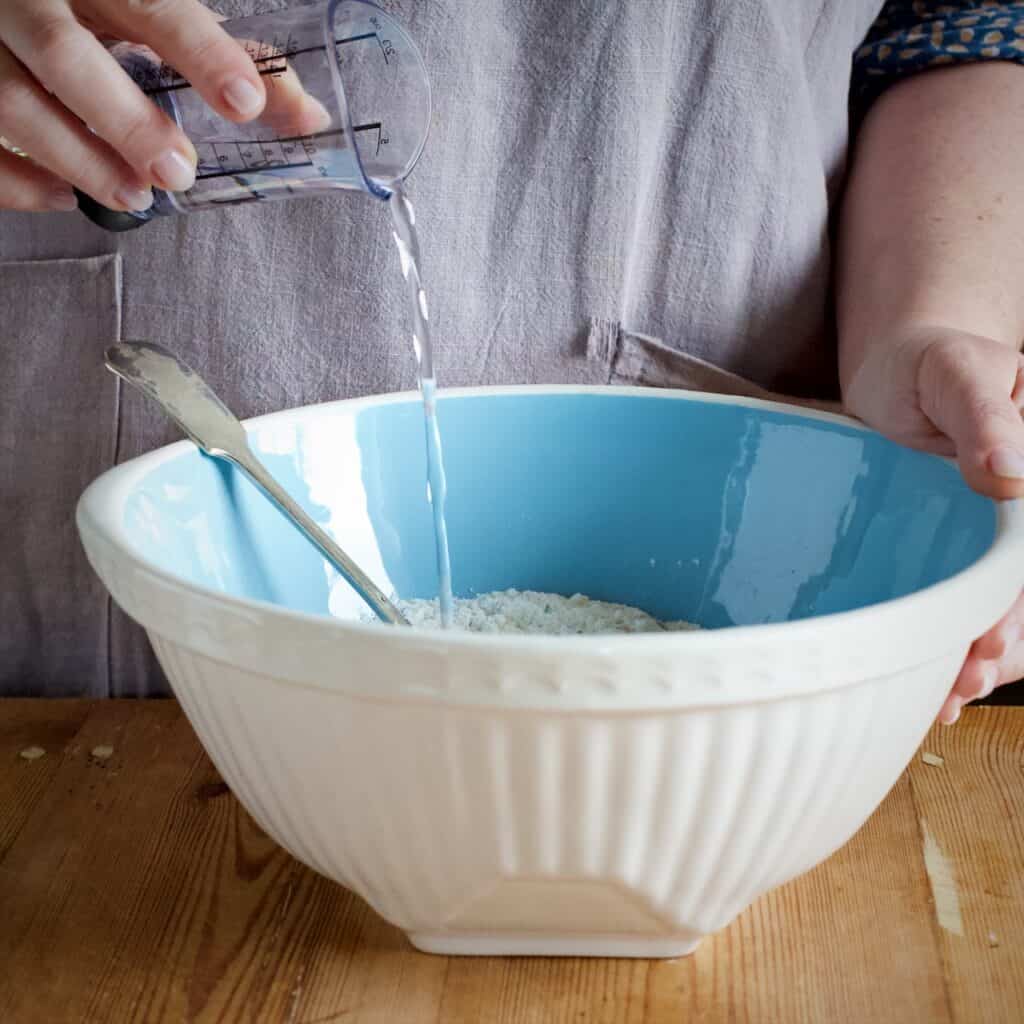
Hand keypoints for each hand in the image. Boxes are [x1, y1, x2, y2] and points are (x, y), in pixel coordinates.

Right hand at [0, 0, 267, 212]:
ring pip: (10, 100)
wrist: (17, 1)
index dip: (199, 50)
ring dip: (77, 158)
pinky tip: (65, 198)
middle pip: (62, 53)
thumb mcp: (151, 10)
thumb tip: (308, 117)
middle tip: (179, 172)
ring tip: (135, 196)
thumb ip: (228, 55)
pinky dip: (18, 181)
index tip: (245, 103)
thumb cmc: (98, 7)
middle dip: (126, 121)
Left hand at [842, 324, 1023, 722]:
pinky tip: (939, 684)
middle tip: (964, 678)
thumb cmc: (927, 364)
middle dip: (1006, 641)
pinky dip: (959, 644)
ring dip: (988, 658)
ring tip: (948, 697)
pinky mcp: (965, 554)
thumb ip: (984, 414)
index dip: (1020, 601)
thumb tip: (1009, 472)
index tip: (990, 640)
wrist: (893, 374)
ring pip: (1011, 608)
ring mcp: (1001, 540)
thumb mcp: (956, 370)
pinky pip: (975, 604)